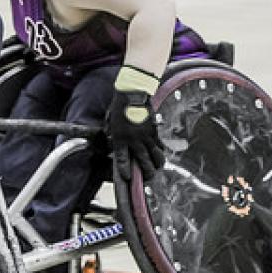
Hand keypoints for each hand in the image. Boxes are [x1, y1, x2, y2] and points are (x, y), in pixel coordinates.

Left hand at [108, 66, 164, 182]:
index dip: (125, 171)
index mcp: (120, 139)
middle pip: (144, 163)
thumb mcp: (110, 121)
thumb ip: (111, 133)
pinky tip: (160, 156)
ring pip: (156, 157)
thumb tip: (110, 140)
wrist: (133, 93)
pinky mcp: (154, 132)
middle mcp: (134, 141)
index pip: (122, 159)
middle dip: (147, 174)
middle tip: (147, 178)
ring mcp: (146, 137)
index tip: (127, 178)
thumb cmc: (118, 106)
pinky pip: (160, 146)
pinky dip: (161, 153)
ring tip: (156, 169)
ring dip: (157, 165)